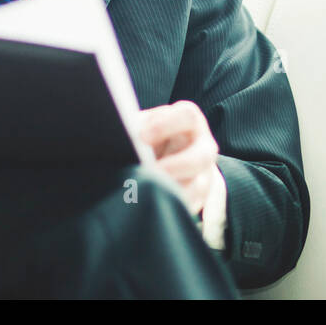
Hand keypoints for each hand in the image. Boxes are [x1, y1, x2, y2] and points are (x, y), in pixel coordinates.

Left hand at [138, 100, 218, 215]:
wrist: (156, 154)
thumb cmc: (146, 134)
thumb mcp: (142, 125)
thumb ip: (135, 127)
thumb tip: (122, 135)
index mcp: (188, 120)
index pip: (186, 117)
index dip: (165, 126)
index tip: (142, 136)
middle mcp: (203, 146)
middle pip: (200, 156)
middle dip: (175, 166)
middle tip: (150, 171)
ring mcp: (204, 174)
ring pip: (198, 187)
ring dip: (172, 192)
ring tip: (148, 193)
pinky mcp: (197, 197)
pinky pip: (190, 206)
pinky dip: (170, 207)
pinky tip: (152, 205)